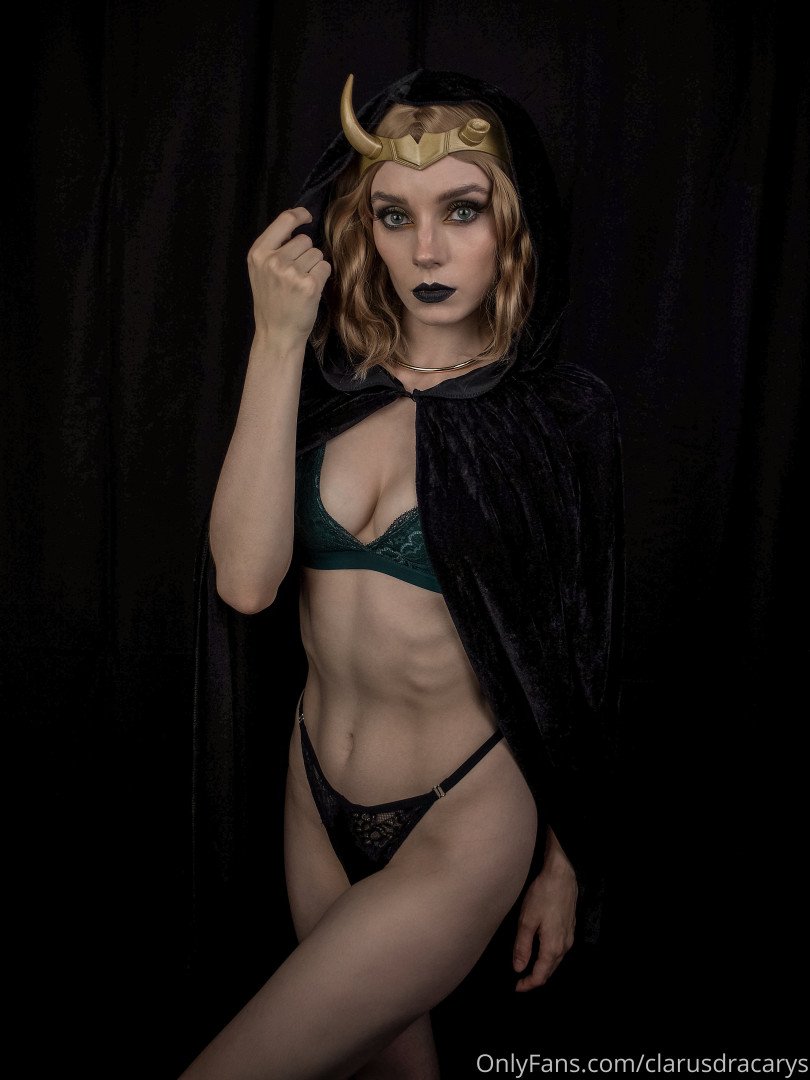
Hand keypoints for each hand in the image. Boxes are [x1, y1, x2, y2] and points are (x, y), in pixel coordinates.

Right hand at [247, 206, 331, 345]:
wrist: (276, 334)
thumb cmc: (272, 303)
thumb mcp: (261, 271)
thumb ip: (273, 248)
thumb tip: (295, 223)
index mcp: (258, 253)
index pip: (284, 220)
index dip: (299, 215)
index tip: (307, 217)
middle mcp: (273, 260)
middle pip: (305, 239)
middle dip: (305, 253)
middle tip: (295, 275)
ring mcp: (291, 272)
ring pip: (317, 254)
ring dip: (314, 266)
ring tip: (301, 284)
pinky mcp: (309, 285)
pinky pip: (325, 267)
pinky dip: (322, 277)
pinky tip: (310, 290)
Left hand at [512, 829, 577, 990]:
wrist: (561, 876)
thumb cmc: (542, 896)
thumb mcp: (526, 921)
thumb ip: (522, 947)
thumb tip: (518, 968)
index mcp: (553, 947)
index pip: (541, 975)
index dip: (528, 984)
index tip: (516, 987)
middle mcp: (564, 946)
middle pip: (550, 971)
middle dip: (535, 978)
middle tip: (520, 981)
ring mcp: (569, 937)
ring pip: (556, 961)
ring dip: (542, 968)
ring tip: (527, 968)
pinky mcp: (570, 928)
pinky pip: (559, 951)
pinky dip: (549, 957)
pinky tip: (540, 952)